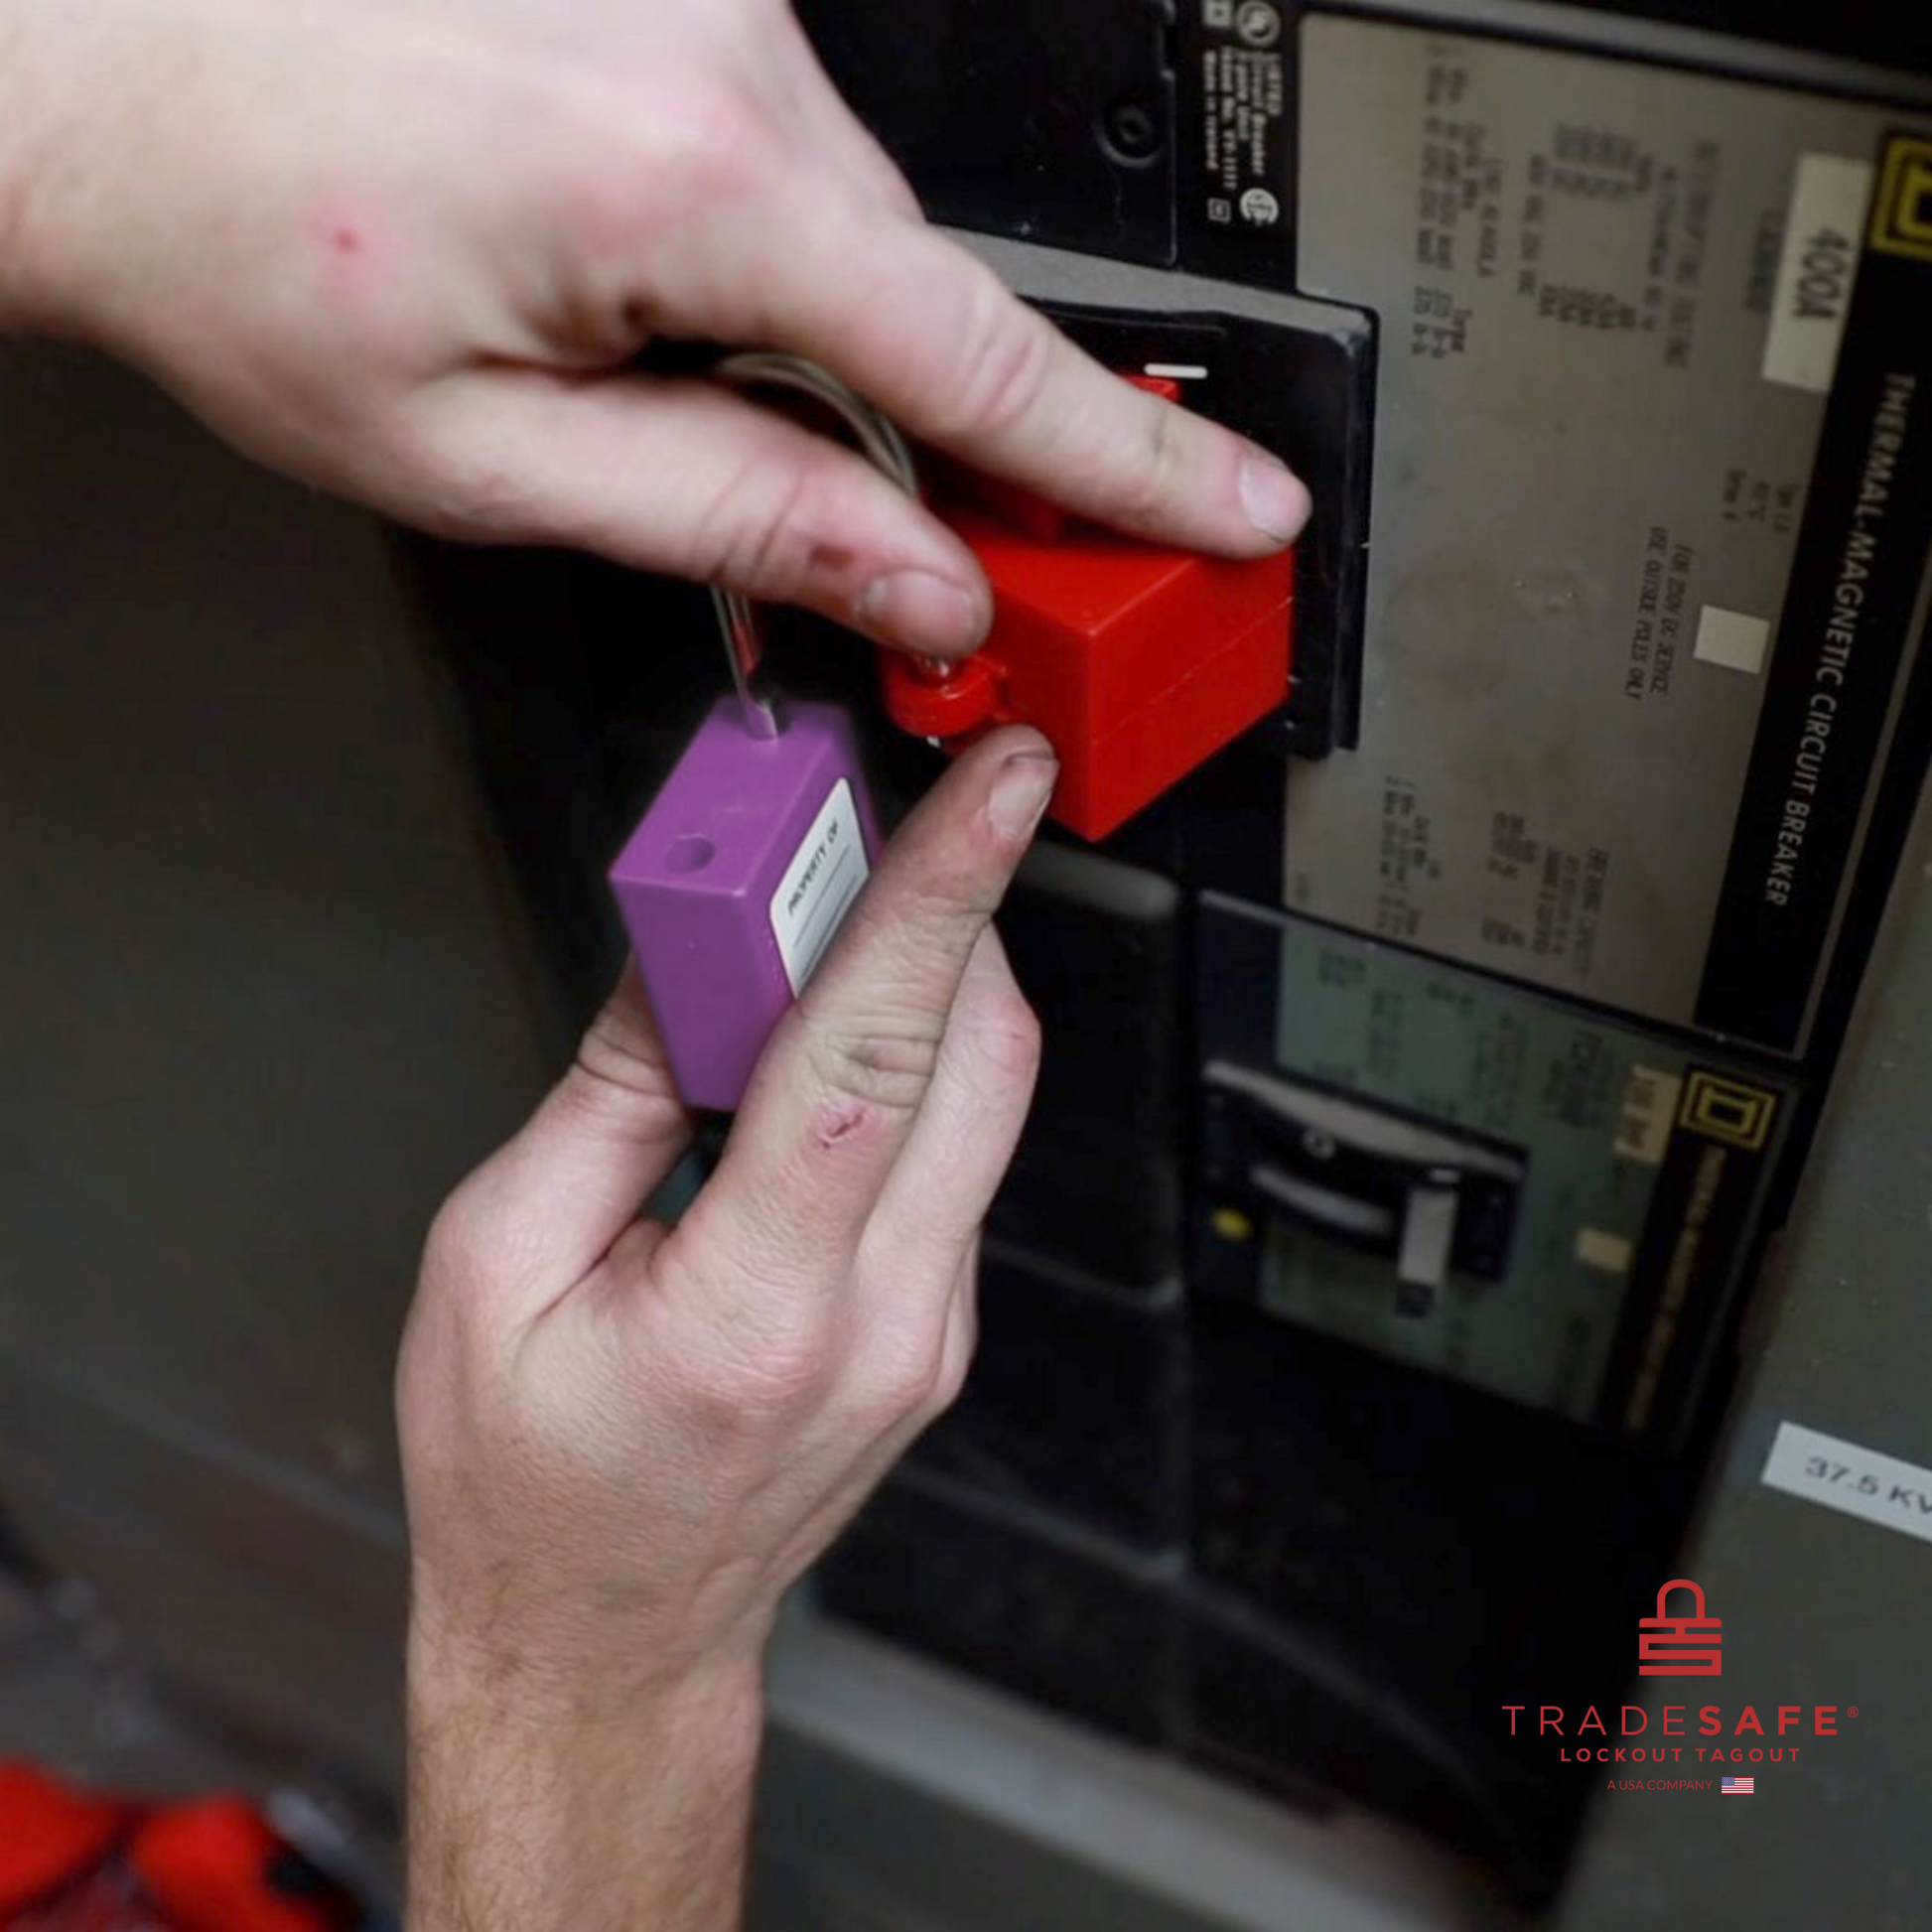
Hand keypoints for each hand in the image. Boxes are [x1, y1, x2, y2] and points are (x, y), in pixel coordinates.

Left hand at [2, 0, 1310, 658]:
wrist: (93, 68)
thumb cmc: (242, 247)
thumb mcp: (494, 464)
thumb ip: (738, 517)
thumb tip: (914, 580)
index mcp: (680, 184)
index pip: (979, 363)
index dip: (1132, 466)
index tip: (1239, 513)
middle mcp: (721, 58)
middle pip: (928, 306)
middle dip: (959, 454)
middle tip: (976, 581)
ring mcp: (704, 7)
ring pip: (857, 242)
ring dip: (825, 359)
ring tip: (680, 419)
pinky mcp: (678, 2)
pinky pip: (791, 169)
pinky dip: (772, 273)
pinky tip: (667, 318)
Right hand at [396, 729, 1054, 1925]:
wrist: (604, 1639)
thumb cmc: (528, 1482)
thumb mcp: (497, 1263)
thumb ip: (611, 1091)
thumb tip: (689, 950)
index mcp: (755, 1308)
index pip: (877, 1057)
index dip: (942, 895)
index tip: (997, 786)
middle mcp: (881, 1320)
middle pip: (978, 1054)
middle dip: (948, 905)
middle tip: (878, 818)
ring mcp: (931, 1330)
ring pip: (987, 1095)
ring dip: (932, 978)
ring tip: (834, 916)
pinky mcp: (939, 1327)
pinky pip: (960, 1151)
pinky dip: (915, 1061)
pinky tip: (833, 1035)